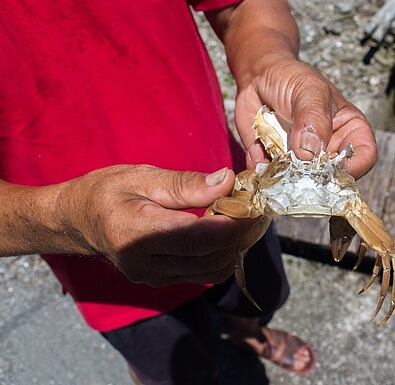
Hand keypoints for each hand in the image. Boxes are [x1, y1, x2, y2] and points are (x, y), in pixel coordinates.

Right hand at [52, 165, 256, 285]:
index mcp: (137, 233)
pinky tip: (222, 233)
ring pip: (211, 271)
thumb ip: (185, 184)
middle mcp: (145, 263)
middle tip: (252, 208)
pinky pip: (202, 274)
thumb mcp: (142, 177)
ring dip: (233, 248)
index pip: (197, 238)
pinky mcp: (159, 280)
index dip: (232, 226)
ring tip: (240, 219)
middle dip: (239, 235)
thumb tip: (227, 181)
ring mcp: (152, 277)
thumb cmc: (106, 192)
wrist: (76, 221)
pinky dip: (220, 256)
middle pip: (210, 258)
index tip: (254, 207)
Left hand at [234, 58, 377, 178]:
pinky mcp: (276, 166)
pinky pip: (270, 179)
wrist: (259, 76)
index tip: (329, 166)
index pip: (364, 157)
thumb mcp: (309, 90)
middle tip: (296, 167)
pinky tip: (258, 146)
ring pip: (300, 186)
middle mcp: (329, 152)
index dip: (352, 167)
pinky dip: (261, 167)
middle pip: (332, 180)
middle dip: (314, 179)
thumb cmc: (293, 78)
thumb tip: (310, 153)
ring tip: (272, 152)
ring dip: (284, 177)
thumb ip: (313, 119)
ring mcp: (302, 163)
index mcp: (350, 132)